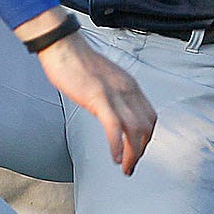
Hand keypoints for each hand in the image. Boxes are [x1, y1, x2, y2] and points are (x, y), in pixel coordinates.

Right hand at [35, 32, 155, 174]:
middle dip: (141, 150)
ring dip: (132, 154)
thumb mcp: (104, 79)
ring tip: (125, 167)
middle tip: (131, 165)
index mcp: (129, 85)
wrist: (63, 45)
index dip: (147, 138)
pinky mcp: (98, 97)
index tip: (138, 151)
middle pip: (146, 127)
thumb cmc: (77, 61)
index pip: (150, 117)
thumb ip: (113, 95)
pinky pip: (114, 127)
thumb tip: (111, 113)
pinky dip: (117, 146)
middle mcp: (127, 89)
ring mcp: (114, 93)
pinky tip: (114, 157)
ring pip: (134, 130)